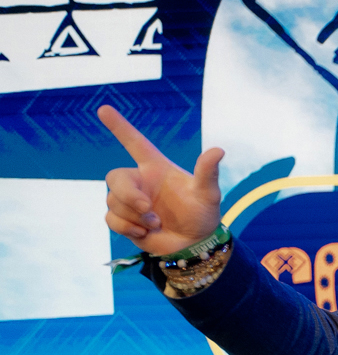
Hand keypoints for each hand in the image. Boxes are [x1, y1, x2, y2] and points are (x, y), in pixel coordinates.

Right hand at [98, 105, 223, 254]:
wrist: (194, 245)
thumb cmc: (202, 215)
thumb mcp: (208, 195)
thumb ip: (207, 173)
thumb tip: (218, 150)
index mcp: (156, 168)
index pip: (135, 143)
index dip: (119, 126)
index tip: (103, 109)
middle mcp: (140, 182)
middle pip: (114, 177)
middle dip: (128, 195)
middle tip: (147, 207)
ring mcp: (130, 201)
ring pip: (113, 201)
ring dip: (136, 216)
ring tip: (157, 223)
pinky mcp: (124, 220)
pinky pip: (110, 219)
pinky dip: (128, 227)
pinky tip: (146, 232)